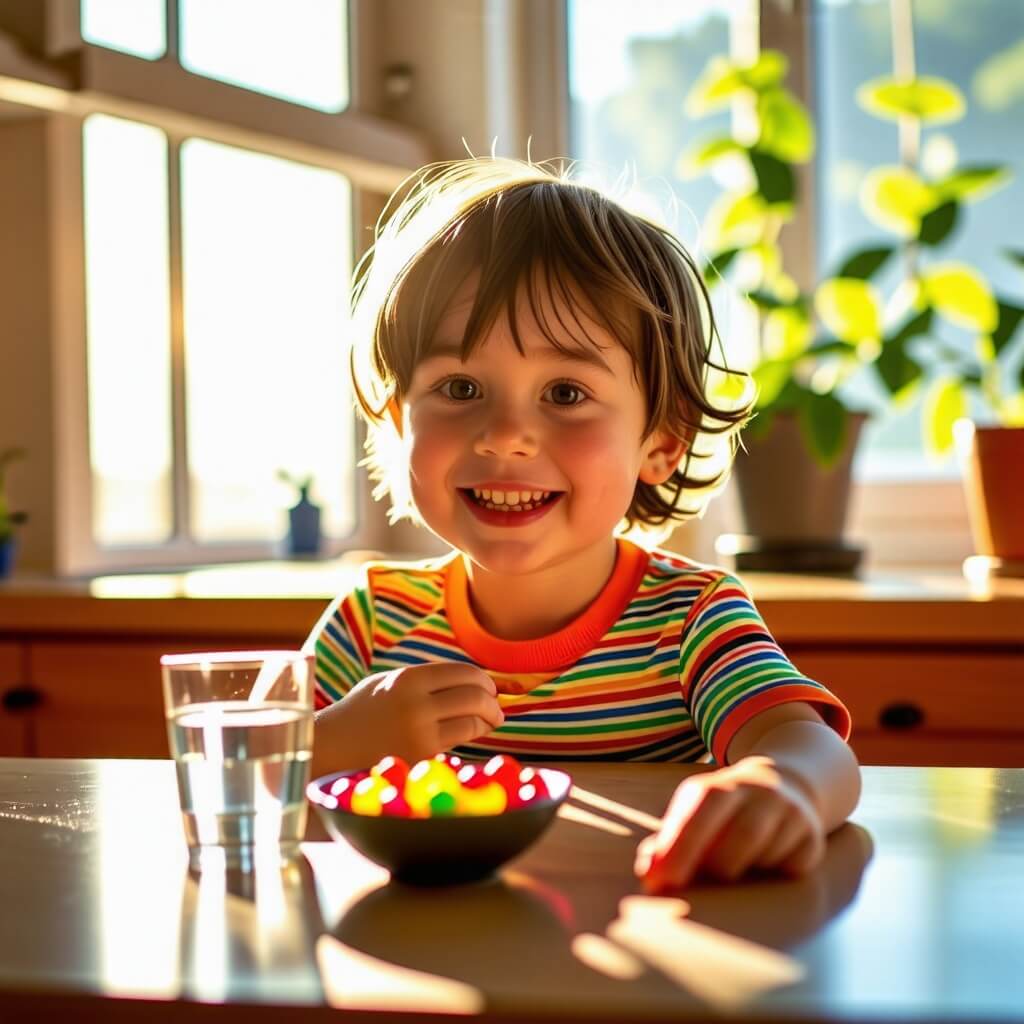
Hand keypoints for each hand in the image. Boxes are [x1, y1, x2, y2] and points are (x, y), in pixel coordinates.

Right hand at [313, 662, 503, 769]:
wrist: (330, 748)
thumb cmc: (359, 713)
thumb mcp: (387, 683)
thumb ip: (423, 680)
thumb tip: (468, 680)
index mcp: (408, 678)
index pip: (463, 672)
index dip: (483, 680)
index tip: (489, 688)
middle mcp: (416, 702)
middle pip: (474, 694)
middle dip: (492, 701)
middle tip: (496, 707)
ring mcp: (419, 731)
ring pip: (472, 719)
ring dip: (488, 720)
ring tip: (491, 721)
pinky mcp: (421, 757)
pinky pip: (460, 740)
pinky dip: (473, 735)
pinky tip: (474, 734)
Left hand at [634, 756, 824, 893]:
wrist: (785, 784)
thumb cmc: (723, 813)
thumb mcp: (694, 814)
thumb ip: (668, 843)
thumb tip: (648, 875)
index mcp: (719, 786)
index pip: (698, 813)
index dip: (677, 849)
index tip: (658, 882)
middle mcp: (757, 792)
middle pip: (740, 833)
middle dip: (714, 866)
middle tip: (697, 889)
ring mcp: (788, 812)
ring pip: (766, 851)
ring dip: (744, 871)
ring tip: (731, 876)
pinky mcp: (812, 836)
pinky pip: (793, 866)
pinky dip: (774, 876)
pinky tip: (764, 871)